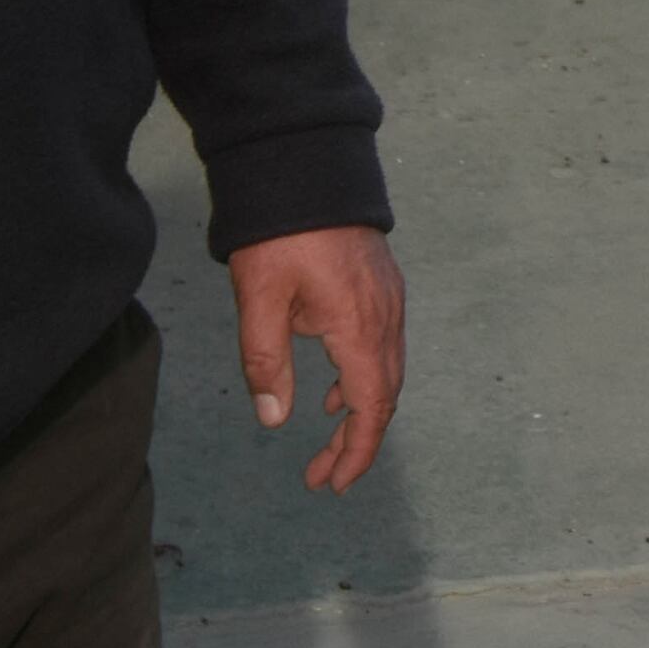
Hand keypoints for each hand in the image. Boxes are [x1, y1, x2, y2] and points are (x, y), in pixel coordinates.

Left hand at [228, 225, 404, 494]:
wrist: (308, 163)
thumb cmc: (281, 231)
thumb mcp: (260, 299)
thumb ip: (266, 362)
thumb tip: (274, 419)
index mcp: (359, 328)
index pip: (372, 408)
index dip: (357, 452)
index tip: (334, 484)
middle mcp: (385, 318)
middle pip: (384, 396)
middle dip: (356, 441)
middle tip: (322, 475)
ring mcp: (389, 299)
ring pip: (385, 372)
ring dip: (359, 411)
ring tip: (326, 440)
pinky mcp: (381, 285)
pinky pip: (382, 346)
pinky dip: (362, 378)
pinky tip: (333, 389)